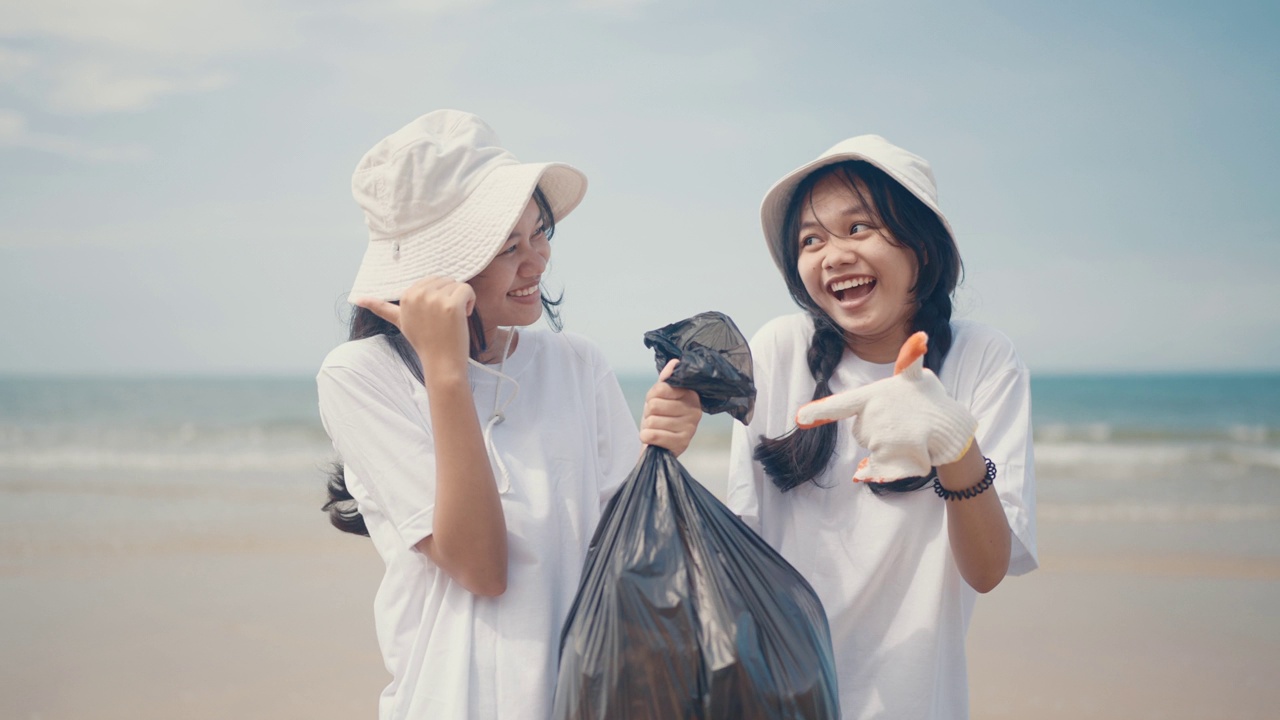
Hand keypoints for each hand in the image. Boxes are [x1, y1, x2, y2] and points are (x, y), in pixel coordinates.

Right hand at [354, 276, 475, 375]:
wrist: (441, 363)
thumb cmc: (425, 342)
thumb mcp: (400, 321)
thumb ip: (381, 308)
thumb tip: (357, 298)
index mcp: (406, 295)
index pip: (431, 281)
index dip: (437, 298)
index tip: (433, 318)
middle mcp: (418, 294)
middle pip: (445, 280)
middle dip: (450, 296)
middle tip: (444, 319)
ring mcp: (434, 299)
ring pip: (457, 284)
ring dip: (461, 300)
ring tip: (452, 319)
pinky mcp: (451, 304)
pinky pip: (467, 289)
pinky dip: (470, 301)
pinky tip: (463, 316)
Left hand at [640, 359, 701, 455]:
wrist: (660, 446)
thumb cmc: (661, 418)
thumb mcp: (661, 397)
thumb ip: (666, 380)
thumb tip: (675, 362)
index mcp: (691, 395)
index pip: (661, 388)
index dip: (652, 396)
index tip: (659, 403)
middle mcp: (695, 411)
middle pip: (654, 405)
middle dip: (649, 413)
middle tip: (657, 418)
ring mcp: (690, 428)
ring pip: (652, 421)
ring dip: (648, 426)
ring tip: (657, 429)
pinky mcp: (681, 444)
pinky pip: (651, 435)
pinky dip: (646, 437)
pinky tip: (654, 439)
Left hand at [795, 332, 976, 481]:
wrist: (957, 429)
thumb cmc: (932, 401)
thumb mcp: (915, 377)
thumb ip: (900, 371)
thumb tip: (905, 358)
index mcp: (874, 395)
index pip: (841, 404)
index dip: (819, 412)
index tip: (800, 418)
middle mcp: (875, 415)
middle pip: (861, 431)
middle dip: (878, 428)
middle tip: (905, 421)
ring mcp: (883, 437)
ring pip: (871, 448)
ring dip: (888, 444)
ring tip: (912, 433)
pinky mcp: (892, 457)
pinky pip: (875, 468)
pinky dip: (885, 466)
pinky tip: (909, 452)